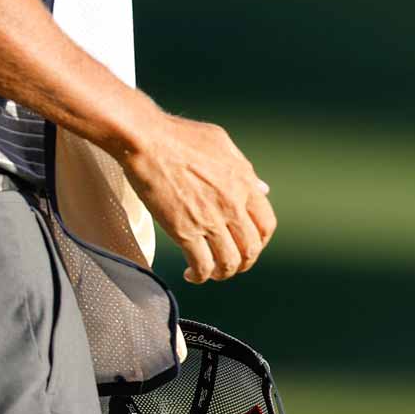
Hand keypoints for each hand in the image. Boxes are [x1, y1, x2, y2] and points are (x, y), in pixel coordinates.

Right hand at [117, 113, 277, 283]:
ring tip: (212, 273)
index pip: (267, 224)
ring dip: (223, 273)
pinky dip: (199, 276)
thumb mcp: (223, 145)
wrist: (147, 141)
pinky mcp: (184, 231)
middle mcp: (233, 205)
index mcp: (244, 183)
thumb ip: (245, 171)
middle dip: (243, 262)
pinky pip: (202, 265)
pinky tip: (191, 274)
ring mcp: (210, 220)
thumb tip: (262, 189)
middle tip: (231, 264)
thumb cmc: (180, 137)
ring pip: (229, 262)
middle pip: (251, 248)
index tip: (249, 245)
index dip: (260, 241)